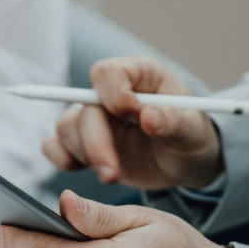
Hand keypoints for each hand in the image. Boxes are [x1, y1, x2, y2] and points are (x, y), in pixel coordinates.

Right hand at [42, 56, 224, 189]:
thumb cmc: (191, 137)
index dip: (115, 94)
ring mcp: (94, 118)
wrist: (184, 163)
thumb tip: (149, 116)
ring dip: (84, 154)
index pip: (108, 73)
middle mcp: (110, 93)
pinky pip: (54, 146)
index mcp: (138, 74)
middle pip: (84, 108)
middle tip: (112, 173)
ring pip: (66, 127)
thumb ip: (173, 121)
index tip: (135, 117)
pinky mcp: (82, 144)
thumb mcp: (193, 130)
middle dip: (96, 142)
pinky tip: (89, 170)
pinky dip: (64, 159)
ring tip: (113, 174)